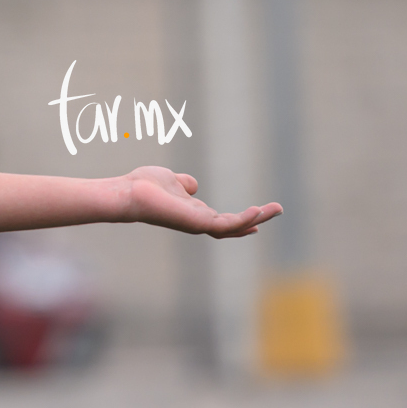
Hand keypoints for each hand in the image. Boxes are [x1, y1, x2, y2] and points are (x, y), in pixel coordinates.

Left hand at [121, 165, 280, 238]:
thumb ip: (184, 184)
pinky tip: (257, 212)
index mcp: (194, 213)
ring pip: (234, 227)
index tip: (259, 214)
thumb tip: (193, 185)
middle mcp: (198, 222)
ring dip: (257, 219)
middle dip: (257, 218)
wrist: (128, 193)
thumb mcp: (171, 181)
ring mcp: (198, 225)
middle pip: (234, 225)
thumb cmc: (143, 187)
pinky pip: (225, 226)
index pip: (223, 221)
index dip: (242, 219)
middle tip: (278, 208)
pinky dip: (242, 220)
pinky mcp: (196, 223)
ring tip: (276, 208)